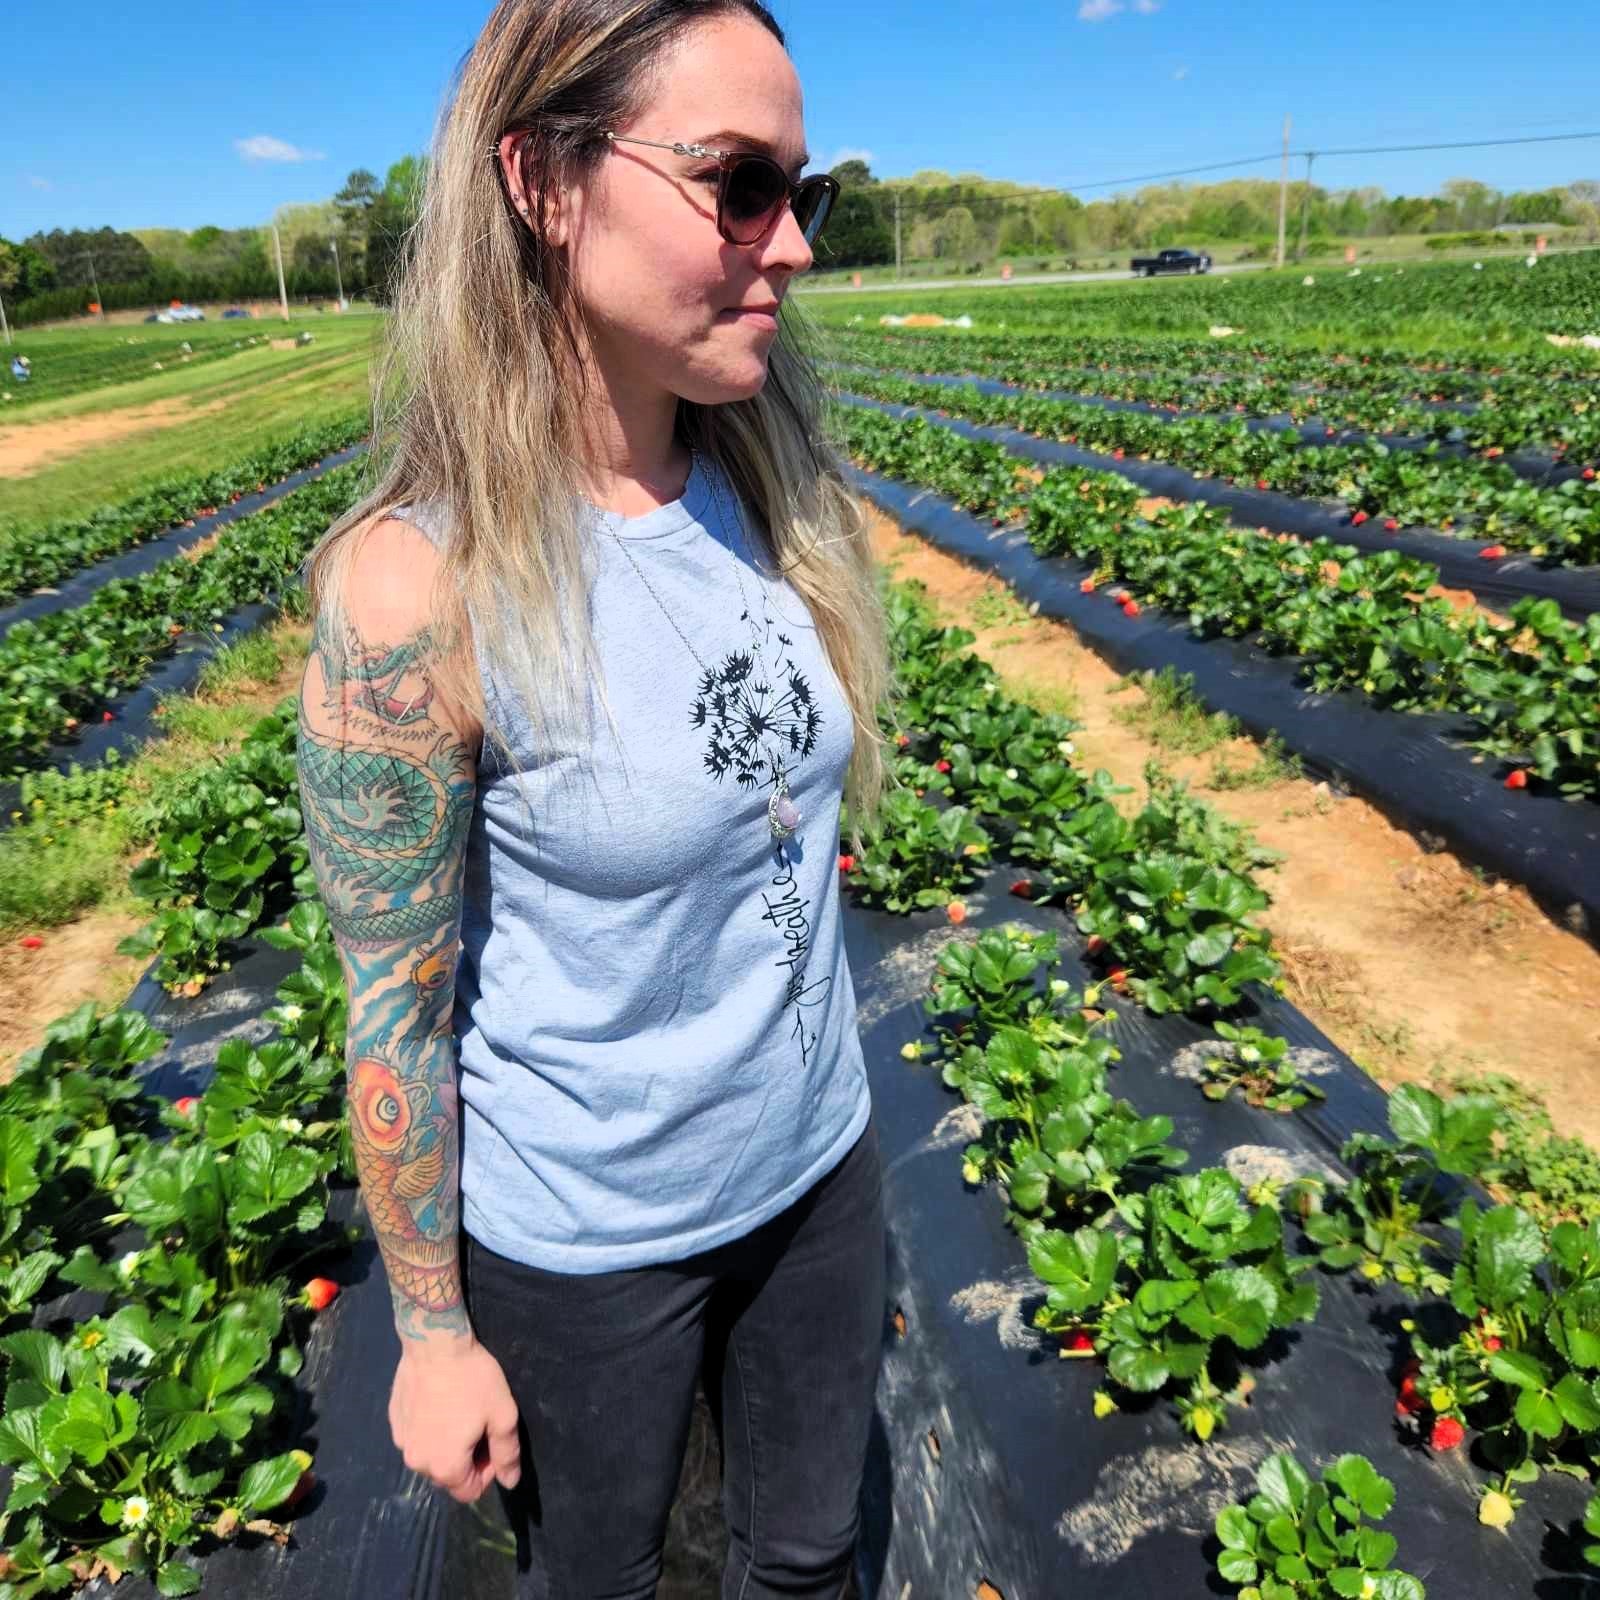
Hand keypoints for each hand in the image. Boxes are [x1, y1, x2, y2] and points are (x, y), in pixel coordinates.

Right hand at [388, 1334, 521, 1502]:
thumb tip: (510, 1483)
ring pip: (430, 1457)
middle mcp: (417, 1463)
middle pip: (448, 1476)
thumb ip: (507, 1453)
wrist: (435, 1343)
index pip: (470, 1491)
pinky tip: (440, 1402)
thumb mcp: (502, 1415)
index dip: (487, 1470)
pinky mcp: (394, 1422)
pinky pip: (416, 1437)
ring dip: (446, 1444)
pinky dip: (429, 1429)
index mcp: (445, 1467)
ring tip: (459, 1411)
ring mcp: (401, 1442)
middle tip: (478, 1423)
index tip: (492, 1439)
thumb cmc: (473, 1379)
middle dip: (467, 1458)